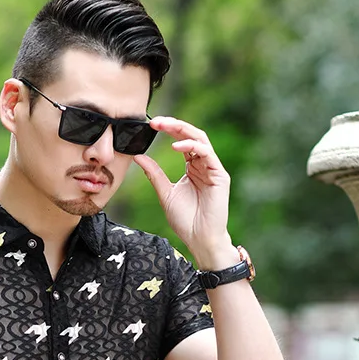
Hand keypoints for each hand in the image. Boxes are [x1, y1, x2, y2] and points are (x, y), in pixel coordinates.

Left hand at [134, 116, 235, 269]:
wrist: (199, 239)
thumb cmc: (185, 220)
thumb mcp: (165, 193)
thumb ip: (154, 174)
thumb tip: (138, 157)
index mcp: (192, 167)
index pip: (182, 141)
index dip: (168, 130)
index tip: (151, 125)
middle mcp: (204, 164)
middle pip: (191, 135)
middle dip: (174, 125)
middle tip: (156, 121)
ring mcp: (213, 169)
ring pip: (200, 139)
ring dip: (182, 130)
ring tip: (164, 126)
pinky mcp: (220, 175)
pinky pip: (207, 154)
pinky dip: (192, 147)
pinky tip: (177, 146)